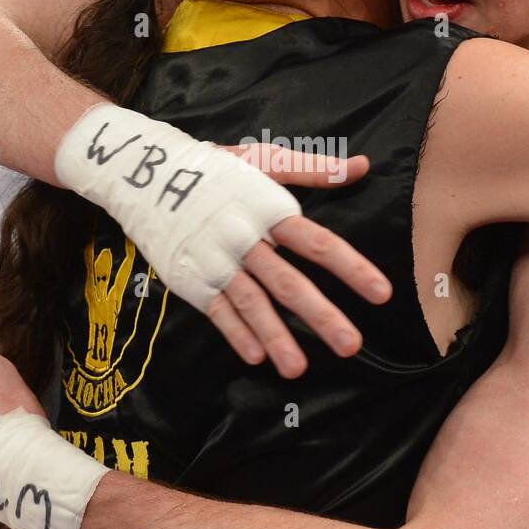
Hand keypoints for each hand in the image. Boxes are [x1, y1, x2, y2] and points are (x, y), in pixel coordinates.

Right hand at [210, 145, 391, 377]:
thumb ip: (314, 170)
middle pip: (287, 281)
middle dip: (320, 315)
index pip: (318, 243)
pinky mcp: (192, 278)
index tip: (381, 293)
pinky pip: (217, 310)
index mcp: (269, 209)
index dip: (351, 267)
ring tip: (298, 369)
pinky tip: (257, 357)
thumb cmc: (215, 168)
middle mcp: (245, 238)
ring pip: (252, 303)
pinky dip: (236, 333)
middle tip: (351, 345)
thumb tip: (364, 167)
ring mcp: (217, 261)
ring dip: (276, 337)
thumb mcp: (265, 160)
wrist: (147, 174)